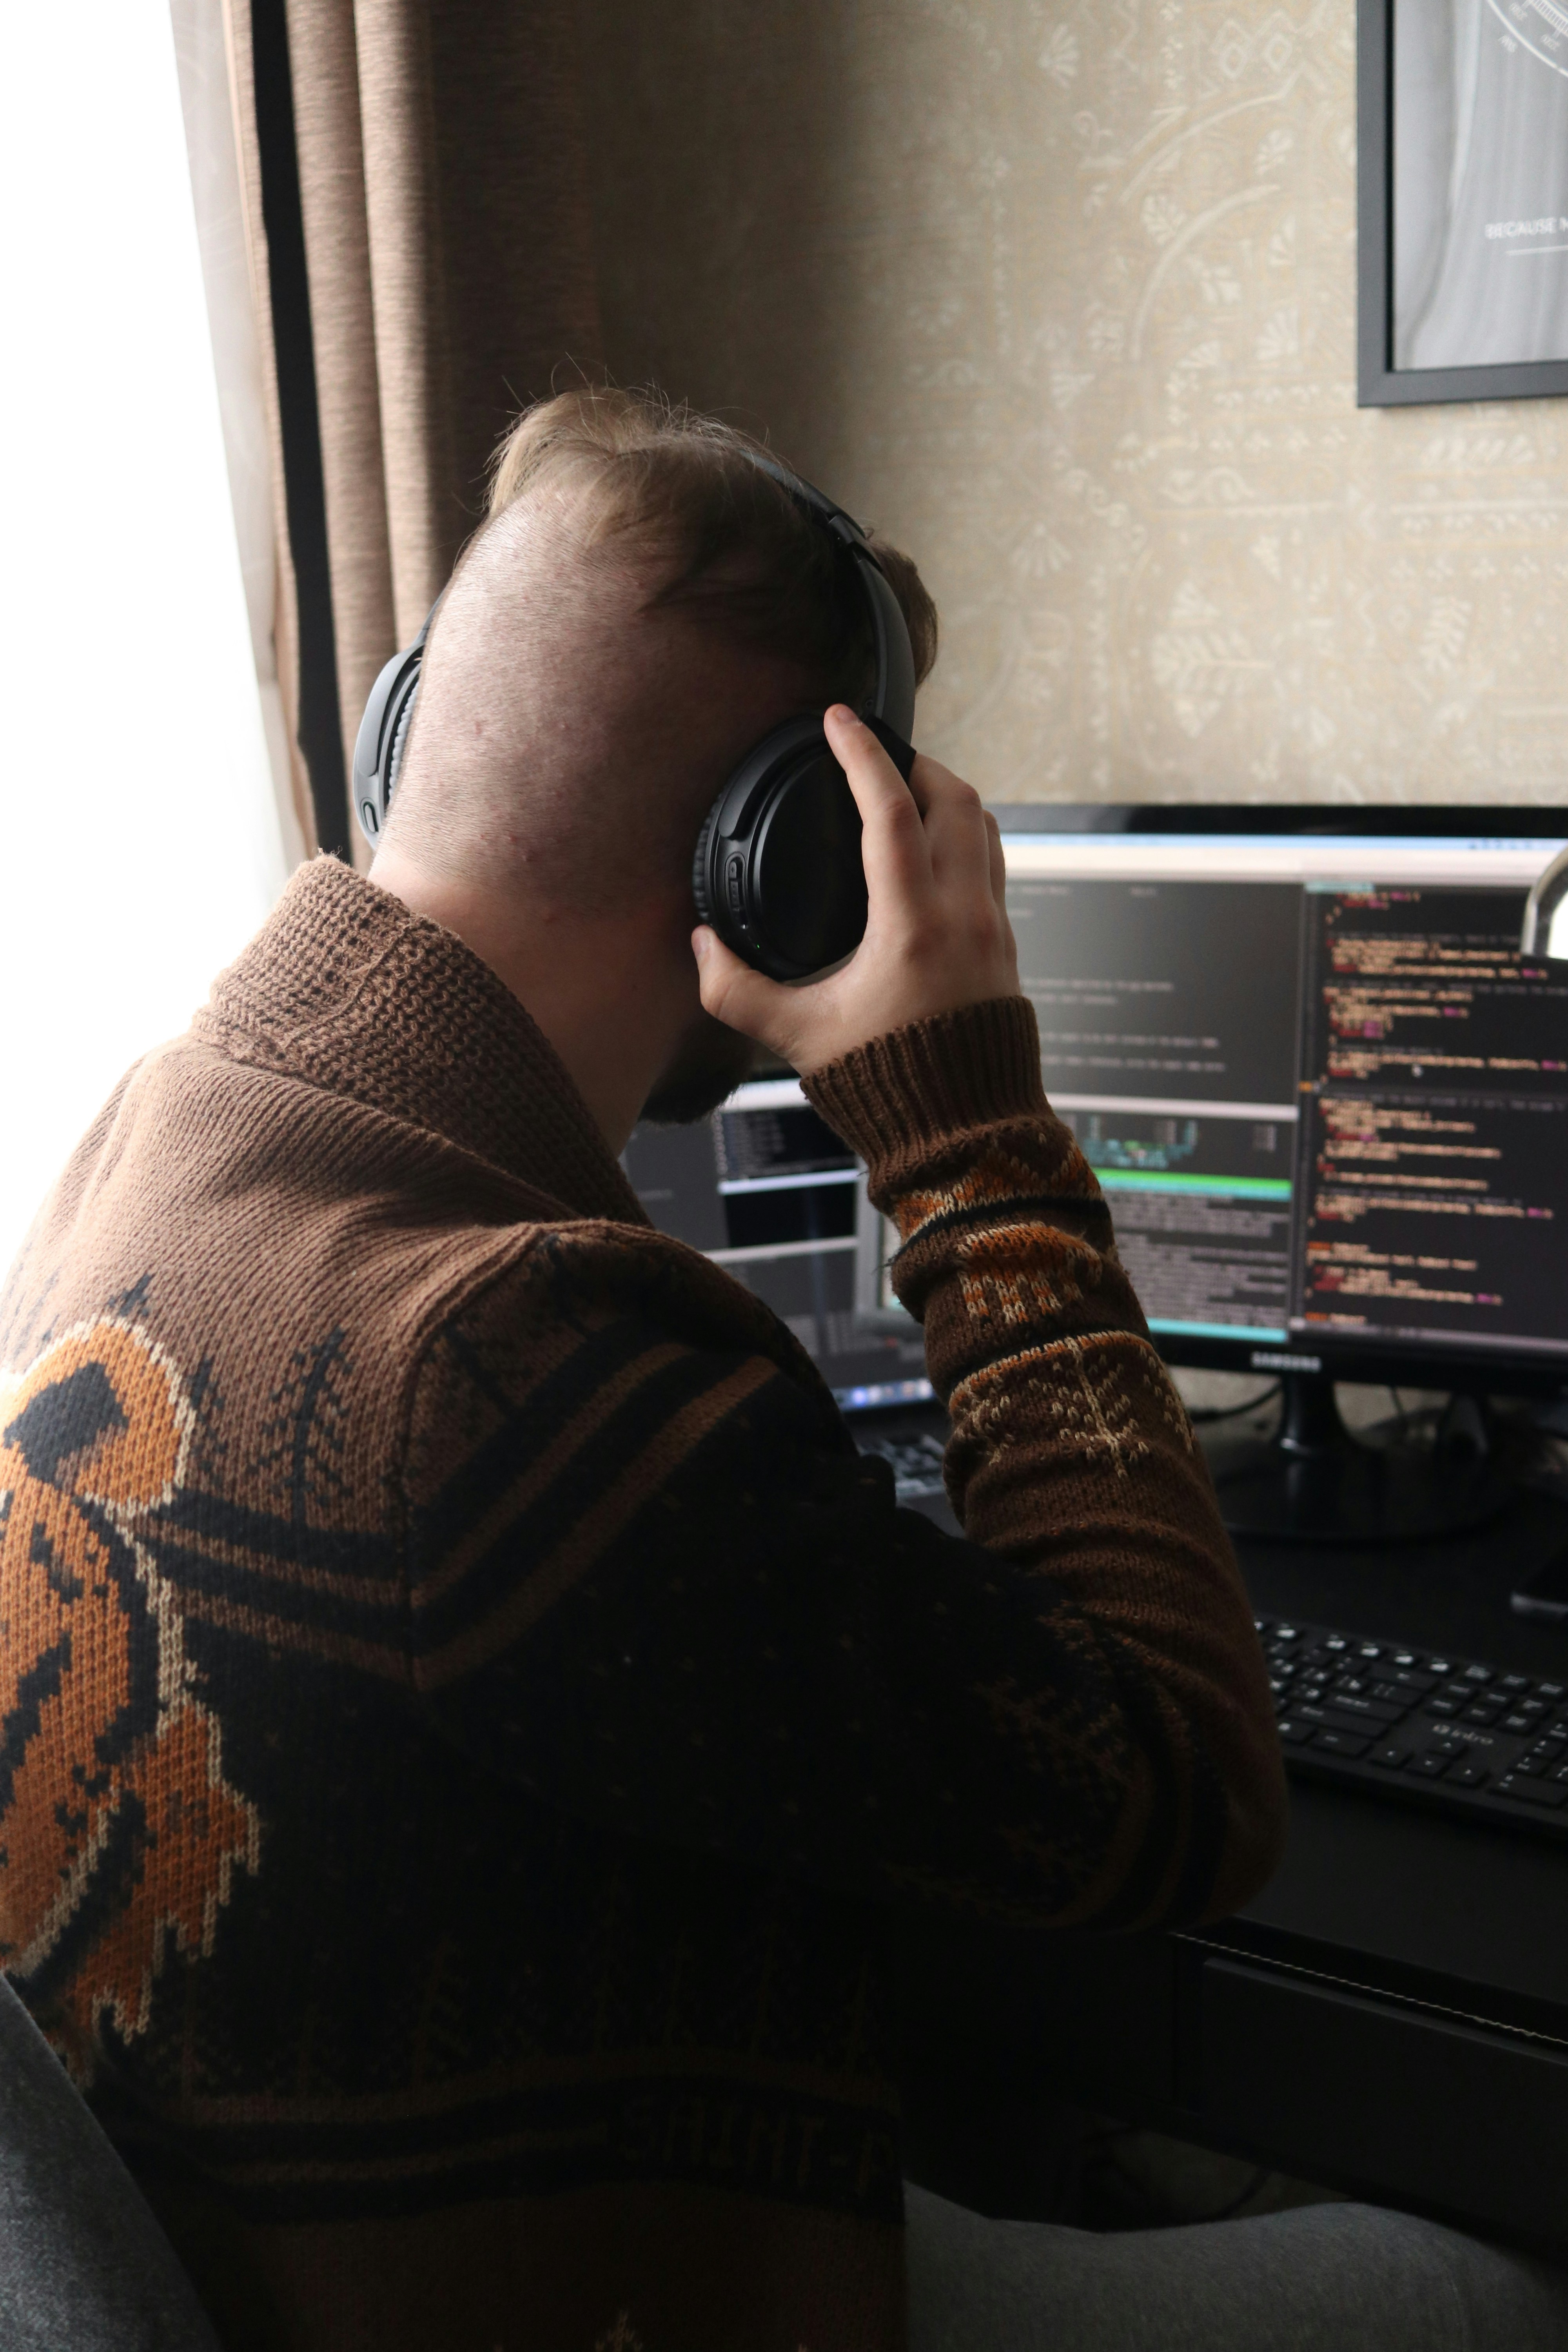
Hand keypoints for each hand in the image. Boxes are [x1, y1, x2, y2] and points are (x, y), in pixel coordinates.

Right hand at [692, 705, 1019, 1074]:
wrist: (967, 1139)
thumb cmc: (891, 1090)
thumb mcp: (798, 1039)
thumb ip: (737, 990)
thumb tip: (702, 946)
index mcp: (914, 926)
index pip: (892, 810)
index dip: (862, 754)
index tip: (838, 720)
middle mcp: (965, 916)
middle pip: (956, 799)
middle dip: (916, 762)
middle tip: (877, 752)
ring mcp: (994, 930)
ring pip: (985, 829)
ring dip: (948, 796)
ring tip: (908, 790)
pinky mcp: (1006, 949)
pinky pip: (992, 868)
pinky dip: (963, 839)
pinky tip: (932, 853)